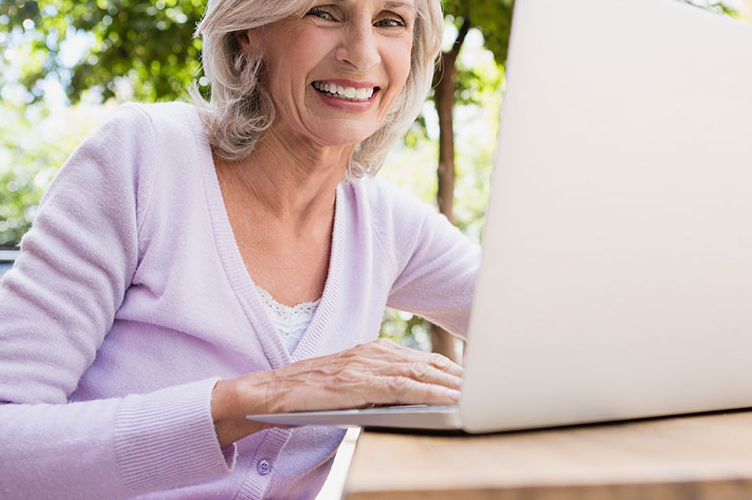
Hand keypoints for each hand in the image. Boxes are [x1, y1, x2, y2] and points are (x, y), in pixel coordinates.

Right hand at [211, 338, 461, 446]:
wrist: (265, 394)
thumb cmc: (305, 395)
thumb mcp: (346, 385)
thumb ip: (374, 384)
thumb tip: (407, 395)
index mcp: (368, 351)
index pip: (417, 359)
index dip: (447, 368)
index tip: (472, 378)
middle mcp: (369, 353)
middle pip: (424, 363)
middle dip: (457, 375)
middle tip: (486, 386)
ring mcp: (362, 366)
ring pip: (418, 373)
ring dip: (451, 384)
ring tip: (477, 395)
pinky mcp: (355, 383)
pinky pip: (401, 388)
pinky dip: (429, 393)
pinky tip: (448, 401)